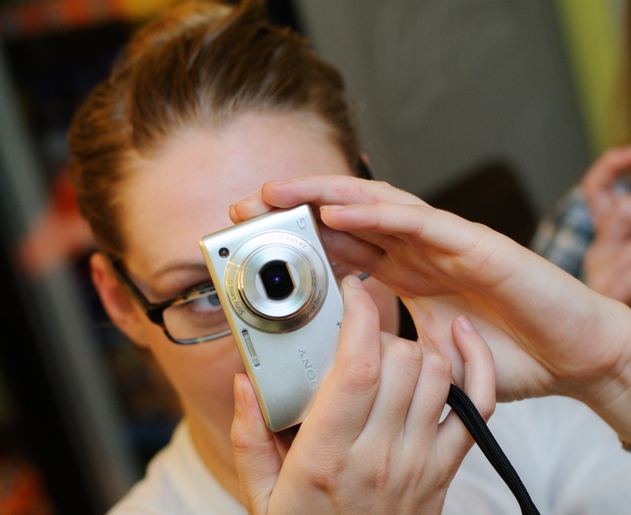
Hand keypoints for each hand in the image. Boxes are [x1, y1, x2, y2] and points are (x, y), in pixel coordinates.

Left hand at [230, 176, 630, 418]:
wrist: (575, 359)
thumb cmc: (508, 355)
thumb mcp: (427, 353)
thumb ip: (388, 344)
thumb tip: (340, 354)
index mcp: (405, 273)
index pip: (342, 248)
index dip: (297, 239)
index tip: (253, 241)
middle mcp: (419, 250)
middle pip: (347, 219)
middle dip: (296, 209)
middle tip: (246, 205)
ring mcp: (444, 243)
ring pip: (375, 207)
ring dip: (323, 196)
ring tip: (278, 193)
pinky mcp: (473, 244)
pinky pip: (417, 222)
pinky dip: (375, 213)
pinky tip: (335, 211)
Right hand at [230, 275, 494, 514]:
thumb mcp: (261, 493)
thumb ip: (248, 436)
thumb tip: (244, 383)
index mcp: (328, 454)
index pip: (358, 367)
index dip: (359, 317)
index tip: (351, 292)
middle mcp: (380, 454)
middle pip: (401, 359)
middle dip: (381, 329)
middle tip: (359, 332)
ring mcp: (420, 461)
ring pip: (436, 372)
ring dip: (415, 346)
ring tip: (391, 346)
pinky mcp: (445, 468)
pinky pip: (476, 405)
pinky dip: (477, 367)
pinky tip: (461, 340)